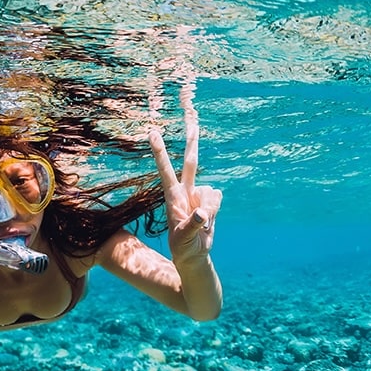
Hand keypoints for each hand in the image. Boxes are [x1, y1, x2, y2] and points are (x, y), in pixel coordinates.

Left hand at [148, 87, 221, 264]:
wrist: (194, 255)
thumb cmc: (183, 248)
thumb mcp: (185, 240)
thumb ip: (193, 226)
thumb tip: (202, 214)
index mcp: (173, 197)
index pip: (166, 170)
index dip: (160, 151)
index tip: (152, 132)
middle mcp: (185, 191)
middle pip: (191, 161)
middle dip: (192, 138)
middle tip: (192, 114)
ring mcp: (198, 195)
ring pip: (211, 192)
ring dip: (210, 210)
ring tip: (200, 225)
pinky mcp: (210, 200)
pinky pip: (218, 198)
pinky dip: (215, 211)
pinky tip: (207, 221)